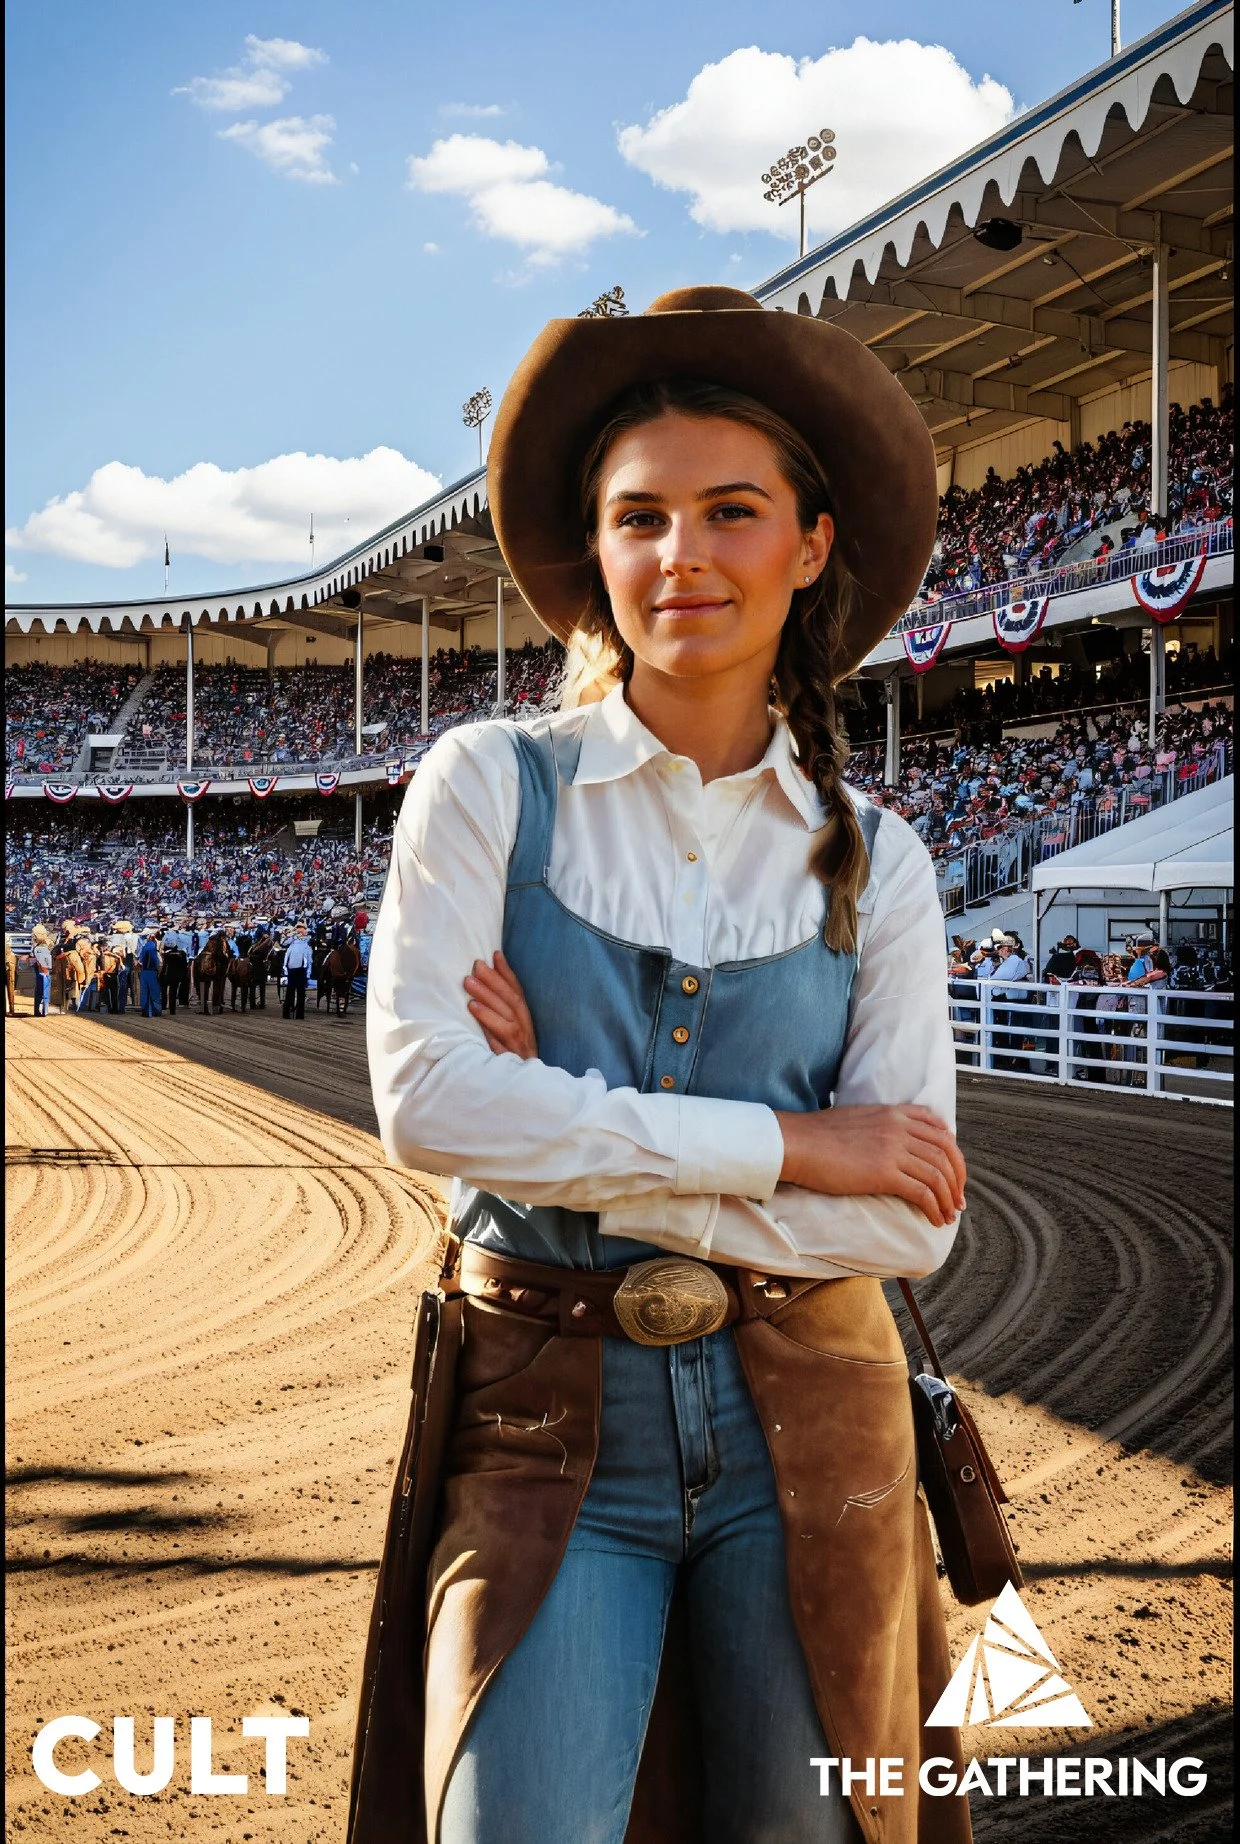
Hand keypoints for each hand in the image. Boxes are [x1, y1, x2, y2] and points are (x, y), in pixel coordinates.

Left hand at [464, 951, 538, 1058]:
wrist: (527, 1085)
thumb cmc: (515, 1050)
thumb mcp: (511, 1026)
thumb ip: (502, 1004)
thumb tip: (492, 974)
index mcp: (524, 1018)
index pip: (517, 992)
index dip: (506, 973)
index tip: (493, 955)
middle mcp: (524, 1029)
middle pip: (510, 1003)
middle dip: (493, 983)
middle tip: (474, 968)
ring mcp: (518, 1045)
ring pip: (506, 1021)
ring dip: (488, 1003)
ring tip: (469, 988)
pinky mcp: (509, 1060)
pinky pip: (500, 1044)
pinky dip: (489, 1029)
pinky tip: (475, 1016)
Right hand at [775, 1104, 965, 1228]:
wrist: (796, 1143)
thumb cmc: (818, 1136)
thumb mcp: (858, 1119)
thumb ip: (882, 1126)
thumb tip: (892, 1146)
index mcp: (894, 1113)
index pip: (939, 1129)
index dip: (953, 1154)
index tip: (954, 1173)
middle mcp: (899, 1128)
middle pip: (946, 1153)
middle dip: (957, 1180)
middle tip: (957, 1201)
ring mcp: (893, 1149)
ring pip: (938, 1175)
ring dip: (948, 1199)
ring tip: (948, 1216)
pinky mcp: (884, 1172)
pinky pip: (923, 1192)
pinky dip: (934, 1208)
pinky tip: (934, 1220)